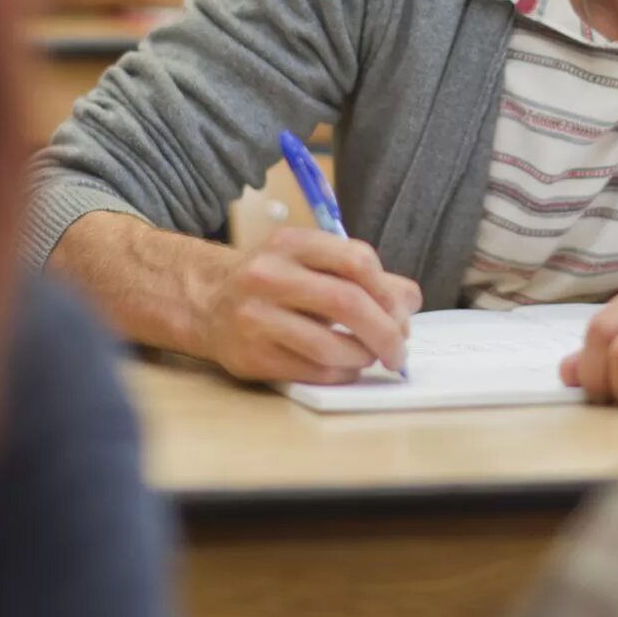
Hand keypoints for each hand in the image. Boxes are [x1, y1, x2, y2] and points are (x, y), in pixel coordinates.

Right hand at [193, 227, 422, 384]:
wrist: (207, 302)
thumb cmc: (274, 282)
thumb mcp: (311, 261)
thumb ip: (362, 275)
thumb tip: (410, 301)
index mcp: (292, 243)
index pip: (357, 260)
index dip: (389, 291)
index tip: (401, 312)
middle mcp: (270, 276)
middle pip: (348, 304)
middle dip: (386, 332)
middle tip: (400, 350)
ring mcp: (256, 318)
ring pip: (331, 346)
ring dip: (364, 357)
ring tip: (370, 357)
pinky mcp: (252, 357)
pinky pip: (313, 372)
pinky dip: (341, 373)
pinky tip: (344, 367)